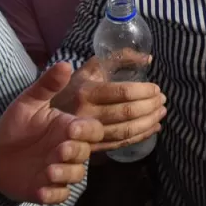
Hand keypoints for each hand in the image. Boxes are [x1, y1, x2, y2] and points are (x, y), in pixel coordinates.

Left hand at [0, 63, 104, 203]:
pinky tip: (41, 189)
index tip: (72, 128)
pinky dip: (53, 194)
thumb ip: (46, 86)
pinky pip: (59, 195)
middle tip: (60, 149)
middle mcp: (69, 150)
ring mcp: (59, 171)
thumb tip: (65, 63)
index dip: (86, 131)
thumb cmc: (17, 127)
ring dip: (65, 174)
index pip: (91, 129)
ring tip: (48, 170)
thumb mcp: (28, 103)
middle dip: (75, 152)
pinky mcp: (47, 189)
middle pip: (85, 152)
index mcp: (68, 128)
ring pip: (75, 175)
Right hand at [50, 57, 166, 152]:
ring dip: (149, 121)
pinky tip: (154, 128)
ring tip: (162, 112)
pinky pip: (121, 144)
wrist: (43, 117)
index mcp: (86, 92)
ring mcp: (88, 134)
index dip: (144, 91)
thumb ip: (118, 58)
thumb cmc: (72, 87)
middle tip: (163, 99)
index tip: (156, 88)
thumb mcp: (90, 68)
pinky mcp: (92, 147)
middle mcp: (86, 114)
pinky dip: (141, 136)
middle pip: (127, 113)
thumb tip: (148, 58)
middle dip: (150, 106)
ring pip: (126, 131)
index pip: (122, 92)